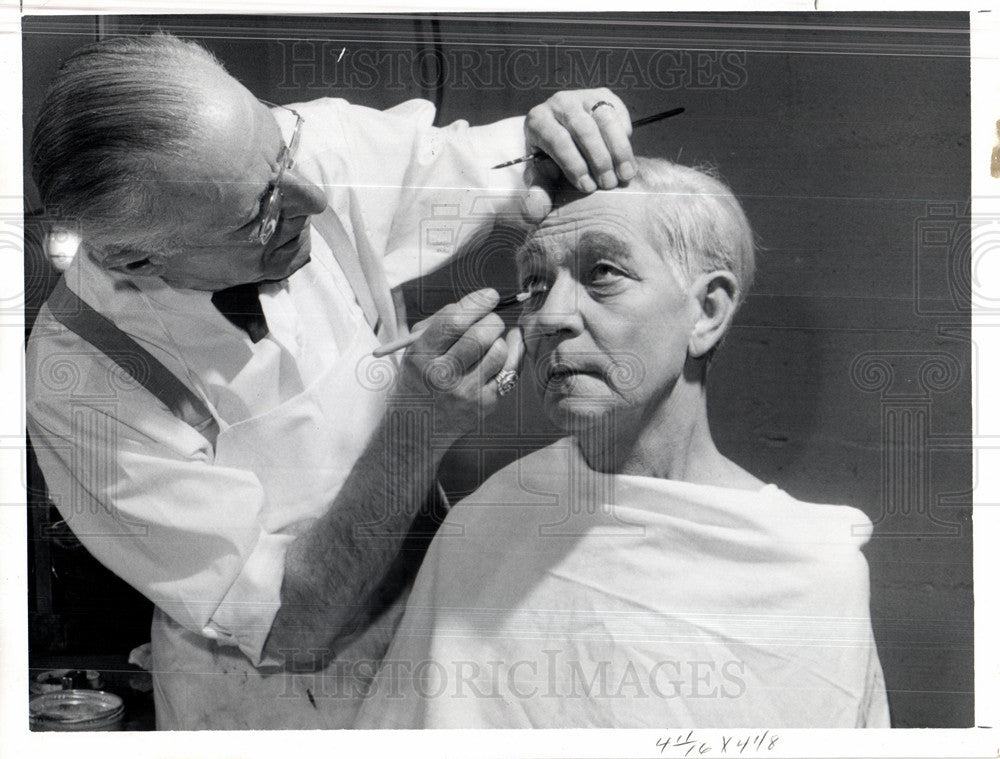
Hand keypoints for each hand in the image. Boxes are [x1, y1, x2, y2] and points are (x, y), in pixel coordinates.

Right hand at [394, 289, 524, 441]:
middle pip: (481, 335)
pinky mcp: (484, 405)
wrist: (419, 425)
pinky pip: (509, 370)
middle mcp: (442, 376)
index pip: (453, 322)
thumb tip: (485, 299)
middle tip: (490, 321)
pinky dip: (508, 356)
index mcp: (421, 355)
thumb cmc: (422, 375)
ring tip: (486, 346)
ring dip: (498, 340)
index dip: (477, 303)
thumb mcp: (418, 346)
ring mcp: (466, 393)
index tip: (490, 295)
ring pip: (499, 350)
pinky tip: (499, 354)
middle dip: (492, 320)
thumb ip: (445, 319)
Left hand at [522, 88, 635, 219]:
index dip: (574, 165)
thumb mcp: (542, 178)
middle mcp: (559, 103)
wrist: (563, 139)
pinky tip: (625, 158)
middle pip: (583, 129)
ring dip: (618, 149)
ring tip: (625, 175)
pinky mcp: (603, 95)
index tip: (588, 188)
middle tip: (609, 185)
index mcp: (538, 121)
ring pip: (605, 119)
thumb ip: (539, 193)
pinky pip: (618, 112)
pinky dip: (624, 136)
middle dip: (599, 160)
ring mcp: (582, 96)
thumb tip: (534, 212)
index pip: (558, 141)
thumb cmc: (551, 163)